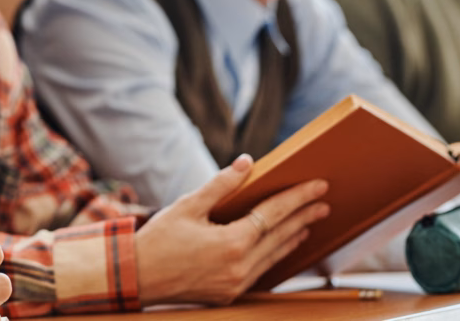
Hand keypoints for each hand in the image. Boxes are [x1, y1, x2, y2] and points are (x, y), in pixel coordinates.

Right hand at [135, 154, 329, 305]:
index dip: (297, 198)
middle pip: (280, 236)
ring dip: (292, 238)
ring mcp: (236, 285)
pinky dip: (273, 255)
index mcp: (231, 243)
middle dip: (303, 217)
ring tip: (307, 223)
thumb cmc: (157, 239)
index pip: (273, 214)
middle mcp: (239, 267)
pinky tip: (279, 246)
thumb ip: (220, 185)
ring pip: (274, 257)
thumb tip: (247, 163)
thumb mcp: (187, 206)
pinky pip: (260, 271)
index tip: (318, 186)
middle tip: (323, 203)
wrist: (135, 277)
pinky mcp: (229, 295)